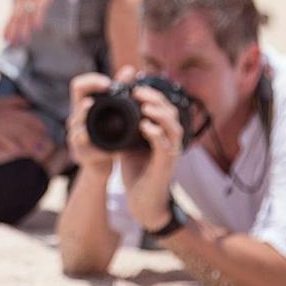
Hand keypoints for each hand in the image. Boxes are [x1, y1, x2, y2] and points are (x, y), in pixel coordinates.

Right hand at [0, 95, 53, 159]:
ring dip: (31, 143)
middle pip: (29, 128)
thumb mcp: (2, 101)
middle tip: (46, 145)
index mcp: (13, 111)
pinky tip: (20, 152)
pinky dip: (15, 146)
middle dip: (39, 137)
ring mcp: (3, 126)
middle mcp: (11, 118)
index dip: (40, 126)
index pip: (32, 118)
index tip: (45, 132)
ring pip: (21, 135)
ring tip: (39, 151)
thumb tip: (28, 103)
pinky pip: (8, 141)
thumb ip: (15, 101)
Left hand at [4, 0, 73, 45]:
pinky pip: (40, 8)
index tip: (4, 38)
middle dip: (13, 31)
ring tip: (23, 41)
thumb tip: (27, 23)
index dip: (7, 27)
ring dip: (24, 29)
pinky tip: (36, 28)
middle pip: (17, 16)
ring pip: (26, 14)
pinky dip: (37, 18)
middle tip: (12, 44)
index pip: (12, 15)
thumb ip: (30, 7)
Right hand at [66, 73, 115, 173]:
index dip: (91, 80)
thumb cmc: (105, 135)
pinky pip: (81, 142)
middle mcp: (76, 119)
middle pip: (74, 102)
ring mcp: (75, 135)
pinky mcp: (79, 152)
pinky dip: (90, 138)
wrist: (100, 164)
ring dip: (82, 112)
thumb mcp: (112, 112)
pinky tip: (102, 137)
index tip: (107, 83)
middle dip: (85, 96)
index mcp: (84, 106)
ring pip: (75, 122)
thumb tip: (130, 69)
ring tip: (89, 105)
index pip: (78, 85)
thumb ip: (120, 90)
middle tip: (99, 95)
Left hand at [113, 66, 183, 230]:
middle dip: (156, 97)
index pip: (164, 106)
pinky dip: (156, 133)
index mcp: (162, 133)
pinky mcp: (165, 165)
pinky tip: (145, 125)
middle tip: (138, 90)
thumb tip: (111, 108)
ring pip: (173, 126)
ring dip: (159, 112)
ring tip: (144, 103)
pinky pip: (165, 145)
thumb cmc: (137, 172)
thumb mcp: (128, 143)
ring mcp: (170, 153)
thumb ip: (125, 126)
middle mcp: (170, 141)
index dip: (153, 93)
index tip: (136, 83)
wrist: (142, 202)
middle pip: (172, 111)